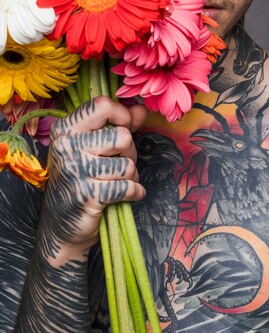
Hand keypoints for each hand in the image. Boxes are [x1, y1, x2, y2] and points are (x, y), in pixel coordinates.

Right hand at [41, 97, 147, 262]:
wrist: (63, 227)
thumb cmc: (83, 179)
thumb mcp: (95, 147)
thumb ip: (120, 124)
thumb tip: (142, 108)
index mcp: (65, 130)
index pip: (102, 106)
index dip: (123, 116)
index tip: (125, 127)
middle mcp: (66, 147)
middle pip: (122, 136)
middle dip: (130, 153)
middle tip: (119, 165)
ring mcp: (75, 171)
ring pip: (127, 164)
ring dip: (131, 175)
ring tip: (118, 182)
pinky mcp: (87, 195)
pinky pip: (128, 186)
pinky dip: (135, 192)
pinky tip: (129, 194)